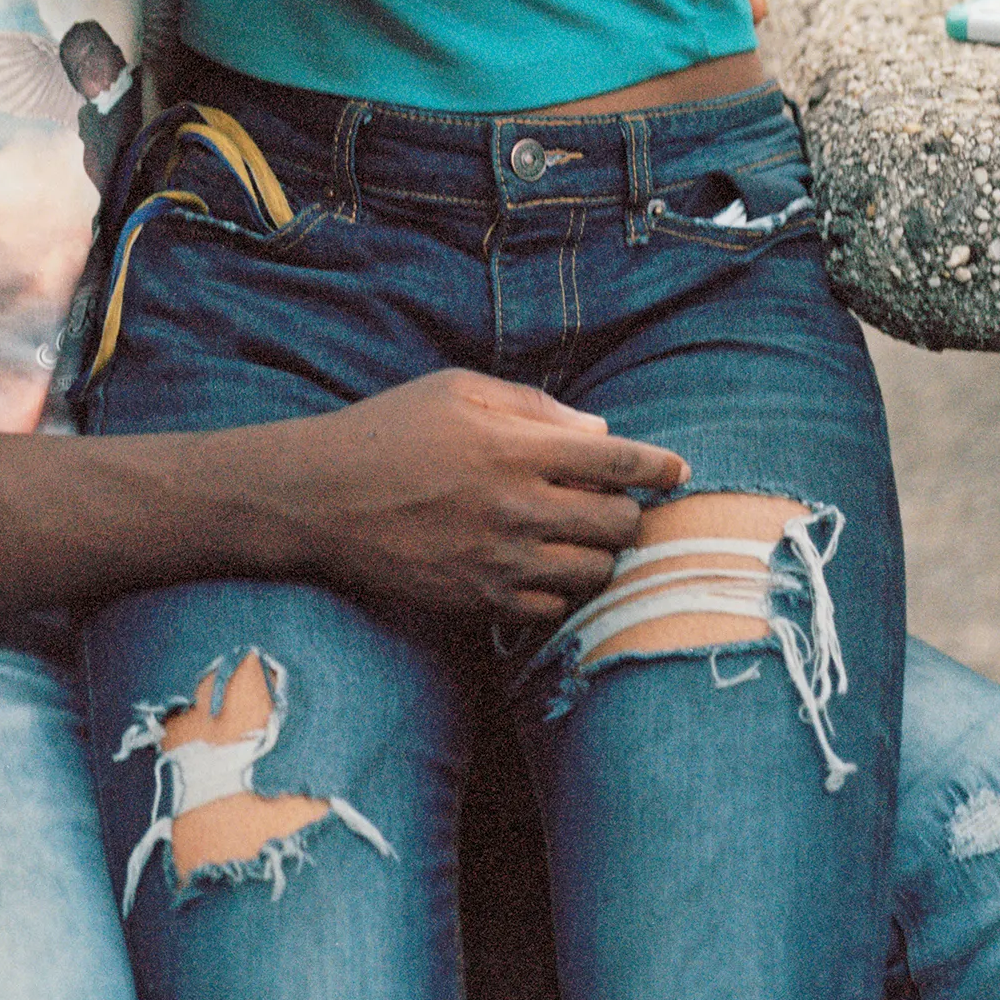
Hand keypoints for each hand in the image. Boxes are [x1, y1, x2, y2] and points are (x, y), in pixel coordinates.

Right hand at [290, 371, 684, 625]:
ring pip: (595, 573)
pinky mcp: (481, 602)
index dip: (660, 466)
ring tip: (579, 539)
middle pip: (619, 524)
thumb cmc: (389, 431)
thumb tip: (599, 430)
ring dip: (599, 555)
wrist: (321, 499)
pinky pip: (554, 608)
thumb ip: (534, 407)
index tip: (678, 470)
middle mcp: (518, 508)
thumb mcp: (458, 390)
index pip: (619, 460)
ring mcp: (501, 562)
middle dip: (630, 514)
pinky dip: (561, 590)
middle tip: (615, 505)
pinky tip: (541, 568)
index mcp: (516, 448)